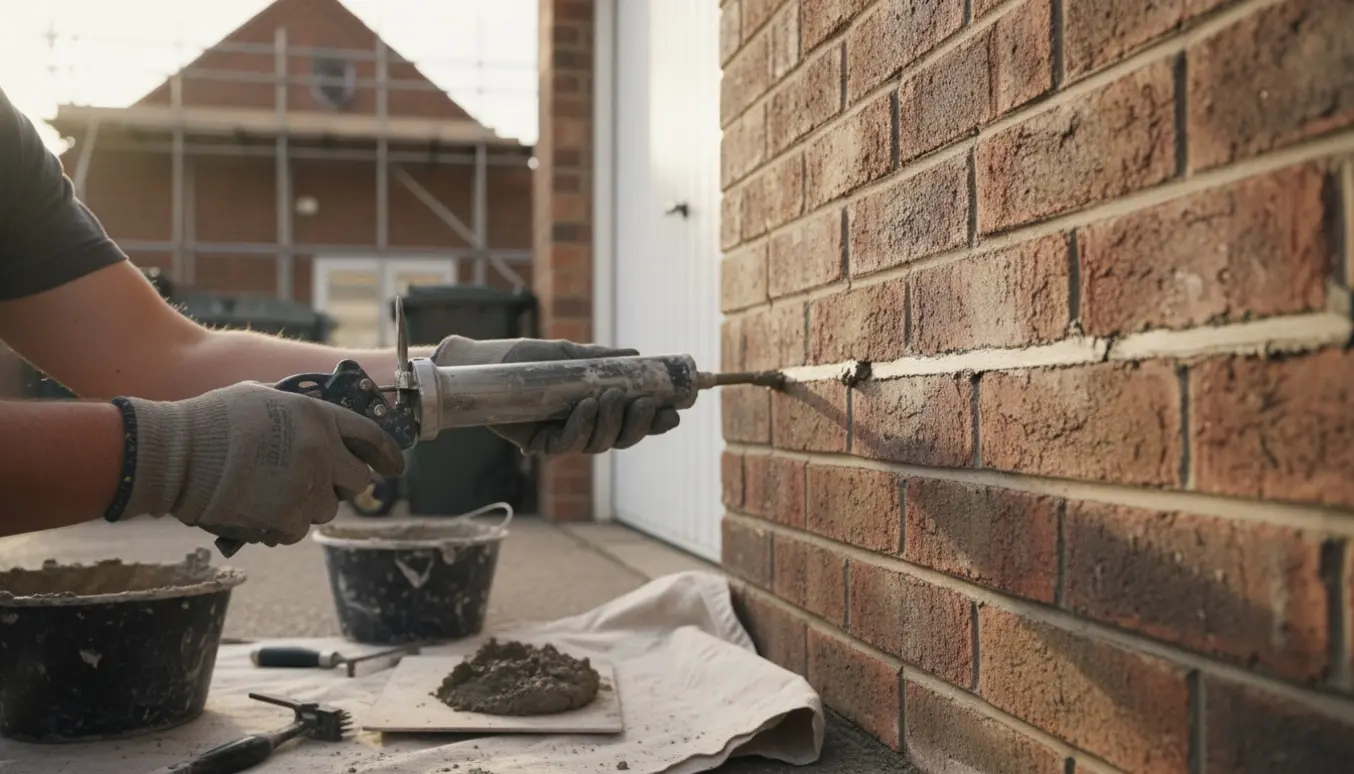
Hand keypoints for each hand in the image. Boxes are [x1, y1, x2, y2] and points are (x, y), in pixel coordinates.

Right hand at [120, 382, 405, 545]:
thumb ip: (301, 413)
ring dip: (307, 506)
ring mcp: (307, 487)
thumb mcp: (264, 398)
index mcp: (320, 417)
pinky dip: (282, 526)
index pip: (373, 438)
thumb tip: (321, 427)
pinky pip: (298, 529)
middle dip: (341, 485)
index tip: (394, 468)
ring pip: (327, 509)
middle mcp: (322, 451)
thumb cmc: (213, 422)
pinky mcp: (288, 518)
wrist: (176, 455)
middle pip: (358, 482)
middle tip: (316, 484)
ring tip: (272, 494)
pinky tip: (258, 511)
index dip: (388, 455)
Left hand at [433, 335, 680, 454]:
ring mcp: (563, 438)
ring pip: (599, 444)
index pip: (633, 421)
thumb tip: (638, 358)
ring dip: (611, 423)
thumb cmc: (526, 359)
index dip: (655, 422)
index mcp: (596, 409)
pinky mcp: (540, 446)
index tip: (675, 413)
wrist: (485, 364)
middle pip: (622, 439)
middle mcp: (583, 427)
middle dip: (639, 425)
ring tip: (611, 397)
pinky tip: (585, 408)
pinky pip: (568, 445)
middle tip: (645, 403)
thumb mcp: (569, 355)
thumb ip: (601, 360)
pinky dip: (581, 427)